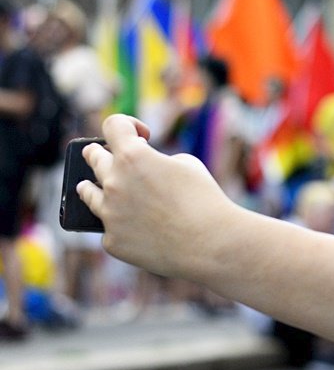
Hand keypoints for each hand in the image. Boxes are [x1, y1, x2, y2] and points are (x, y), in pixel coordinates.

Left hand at [77, 114, 243, 279]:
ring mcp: (109, 214)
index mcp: (133, 157)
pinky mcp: (112, 241)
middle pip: (93, 156)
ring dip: (95, 185)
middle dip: (104, 152)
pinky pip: (109, 226)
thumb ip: (156, 160)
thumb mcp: (186, 164)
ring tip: (99, 187)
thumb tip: (143, 169)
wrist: (211, 244)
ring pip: (86, 191)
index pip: (113, 125)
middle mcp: (113, 182)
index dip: (128, 125)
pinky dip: (122, 223)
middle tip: (114, 156)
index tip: (141, 136)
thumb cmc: (204, 200)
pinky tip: (140, 227)